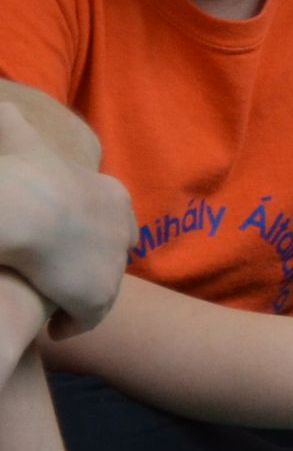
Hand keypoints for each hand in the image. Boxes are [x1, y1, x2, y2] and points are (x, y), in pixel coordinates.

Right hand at [0, 105, 132, 335]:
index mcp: (111, 195)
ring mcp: (115, 263)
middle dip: (91, 266)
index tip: (63, 242)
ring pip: (100, 287)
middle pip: (113, 253)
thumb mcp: (18, 134)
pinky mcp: (100, 297)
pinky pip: (88, 319)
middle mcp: (123, 228)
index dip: (89, 230)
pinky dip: (72, 325)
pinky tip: (53, 331)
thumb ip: (8, 119)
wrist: (26, 205)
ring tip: (52, 307)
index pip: (112, 216)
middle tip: (59, 279)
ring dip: (78, 298)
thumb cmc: (16, 172)